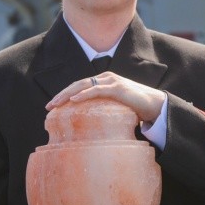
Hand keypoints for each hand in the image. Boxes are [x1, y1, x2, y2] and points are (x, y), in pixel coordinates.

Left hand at [47, 72, 165, 124]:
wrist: (156, 106)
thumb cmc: (137, 108)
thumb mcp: (116, 108)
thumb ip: (104, 111)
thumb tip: (91, 126)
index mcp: (104, 82)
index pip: (80, 86)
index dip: (65, 94)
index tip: (53, 106)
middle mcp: (106, 78)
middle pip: (78, 84)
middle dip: (61, 94)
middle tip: (48, 106)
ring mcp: (111, 81)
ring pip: (84, 85)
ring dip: (67, 94)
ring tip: (56, 104)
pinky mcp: (117, 87)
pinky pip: (96, 89)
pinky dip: (84, 94)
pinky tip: (73, 100)